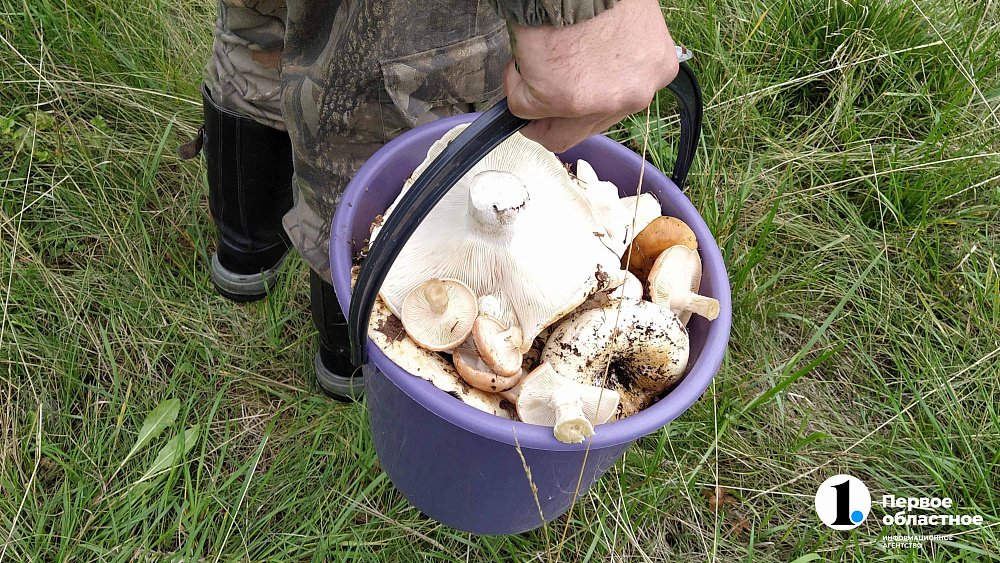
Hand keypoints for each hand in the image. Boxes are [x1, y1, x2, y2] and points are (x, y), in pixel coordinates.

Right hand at [504, 0, 679, 151]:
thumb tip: (592, 70)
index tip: (568, 90)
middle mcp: (632, 94)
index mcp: (655, 70)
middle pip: (584, 128)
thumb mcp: (629, 26)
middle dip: (555, 117)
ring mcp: (595, 102)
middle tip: (536, 101)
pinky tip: (521, 61)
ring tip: (529, 69)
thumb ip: (619, 58)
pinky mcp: (555, 99)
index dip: (584, 101)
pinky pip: (523, 106)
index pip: (616, 107)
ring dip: (535, 103)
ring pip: (553, 127)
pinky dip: (516, 86)